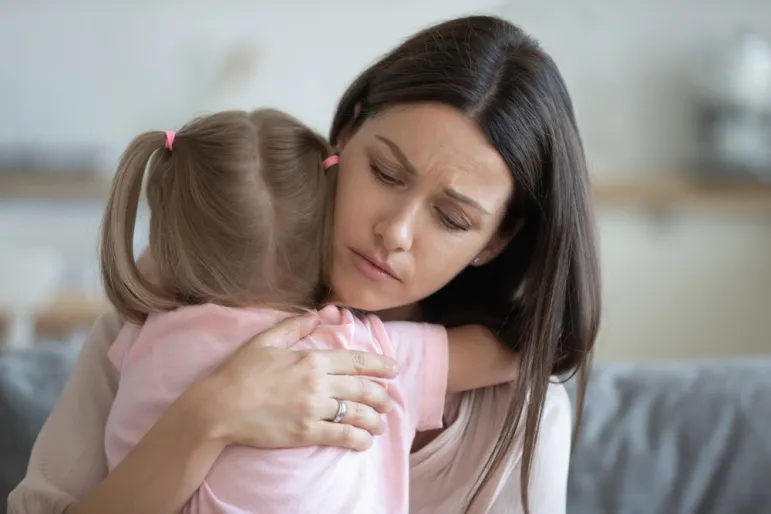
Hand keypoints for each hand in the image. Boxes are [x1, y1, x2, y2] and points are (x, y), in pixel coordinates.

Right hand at [192, 312, 397, 450]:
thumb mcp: (266, 340)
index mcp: (311, 358)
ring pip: (357, 413)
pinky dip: (358, 439)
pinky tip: (364, 441)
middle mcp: (318, 383)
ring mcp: (313, 409)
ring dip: (374, 420)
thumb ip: (296, 325)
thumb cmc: (239, 372)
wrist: (218, 407)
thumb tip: (321, 312)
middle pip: (363, 388)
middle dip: (382, 396)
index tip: (394, 369)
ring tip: (380, 424)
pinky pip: (341, 436)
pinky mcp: (305, 433)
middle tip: (389, 401)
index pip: (357, 360)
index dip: (380, 364)